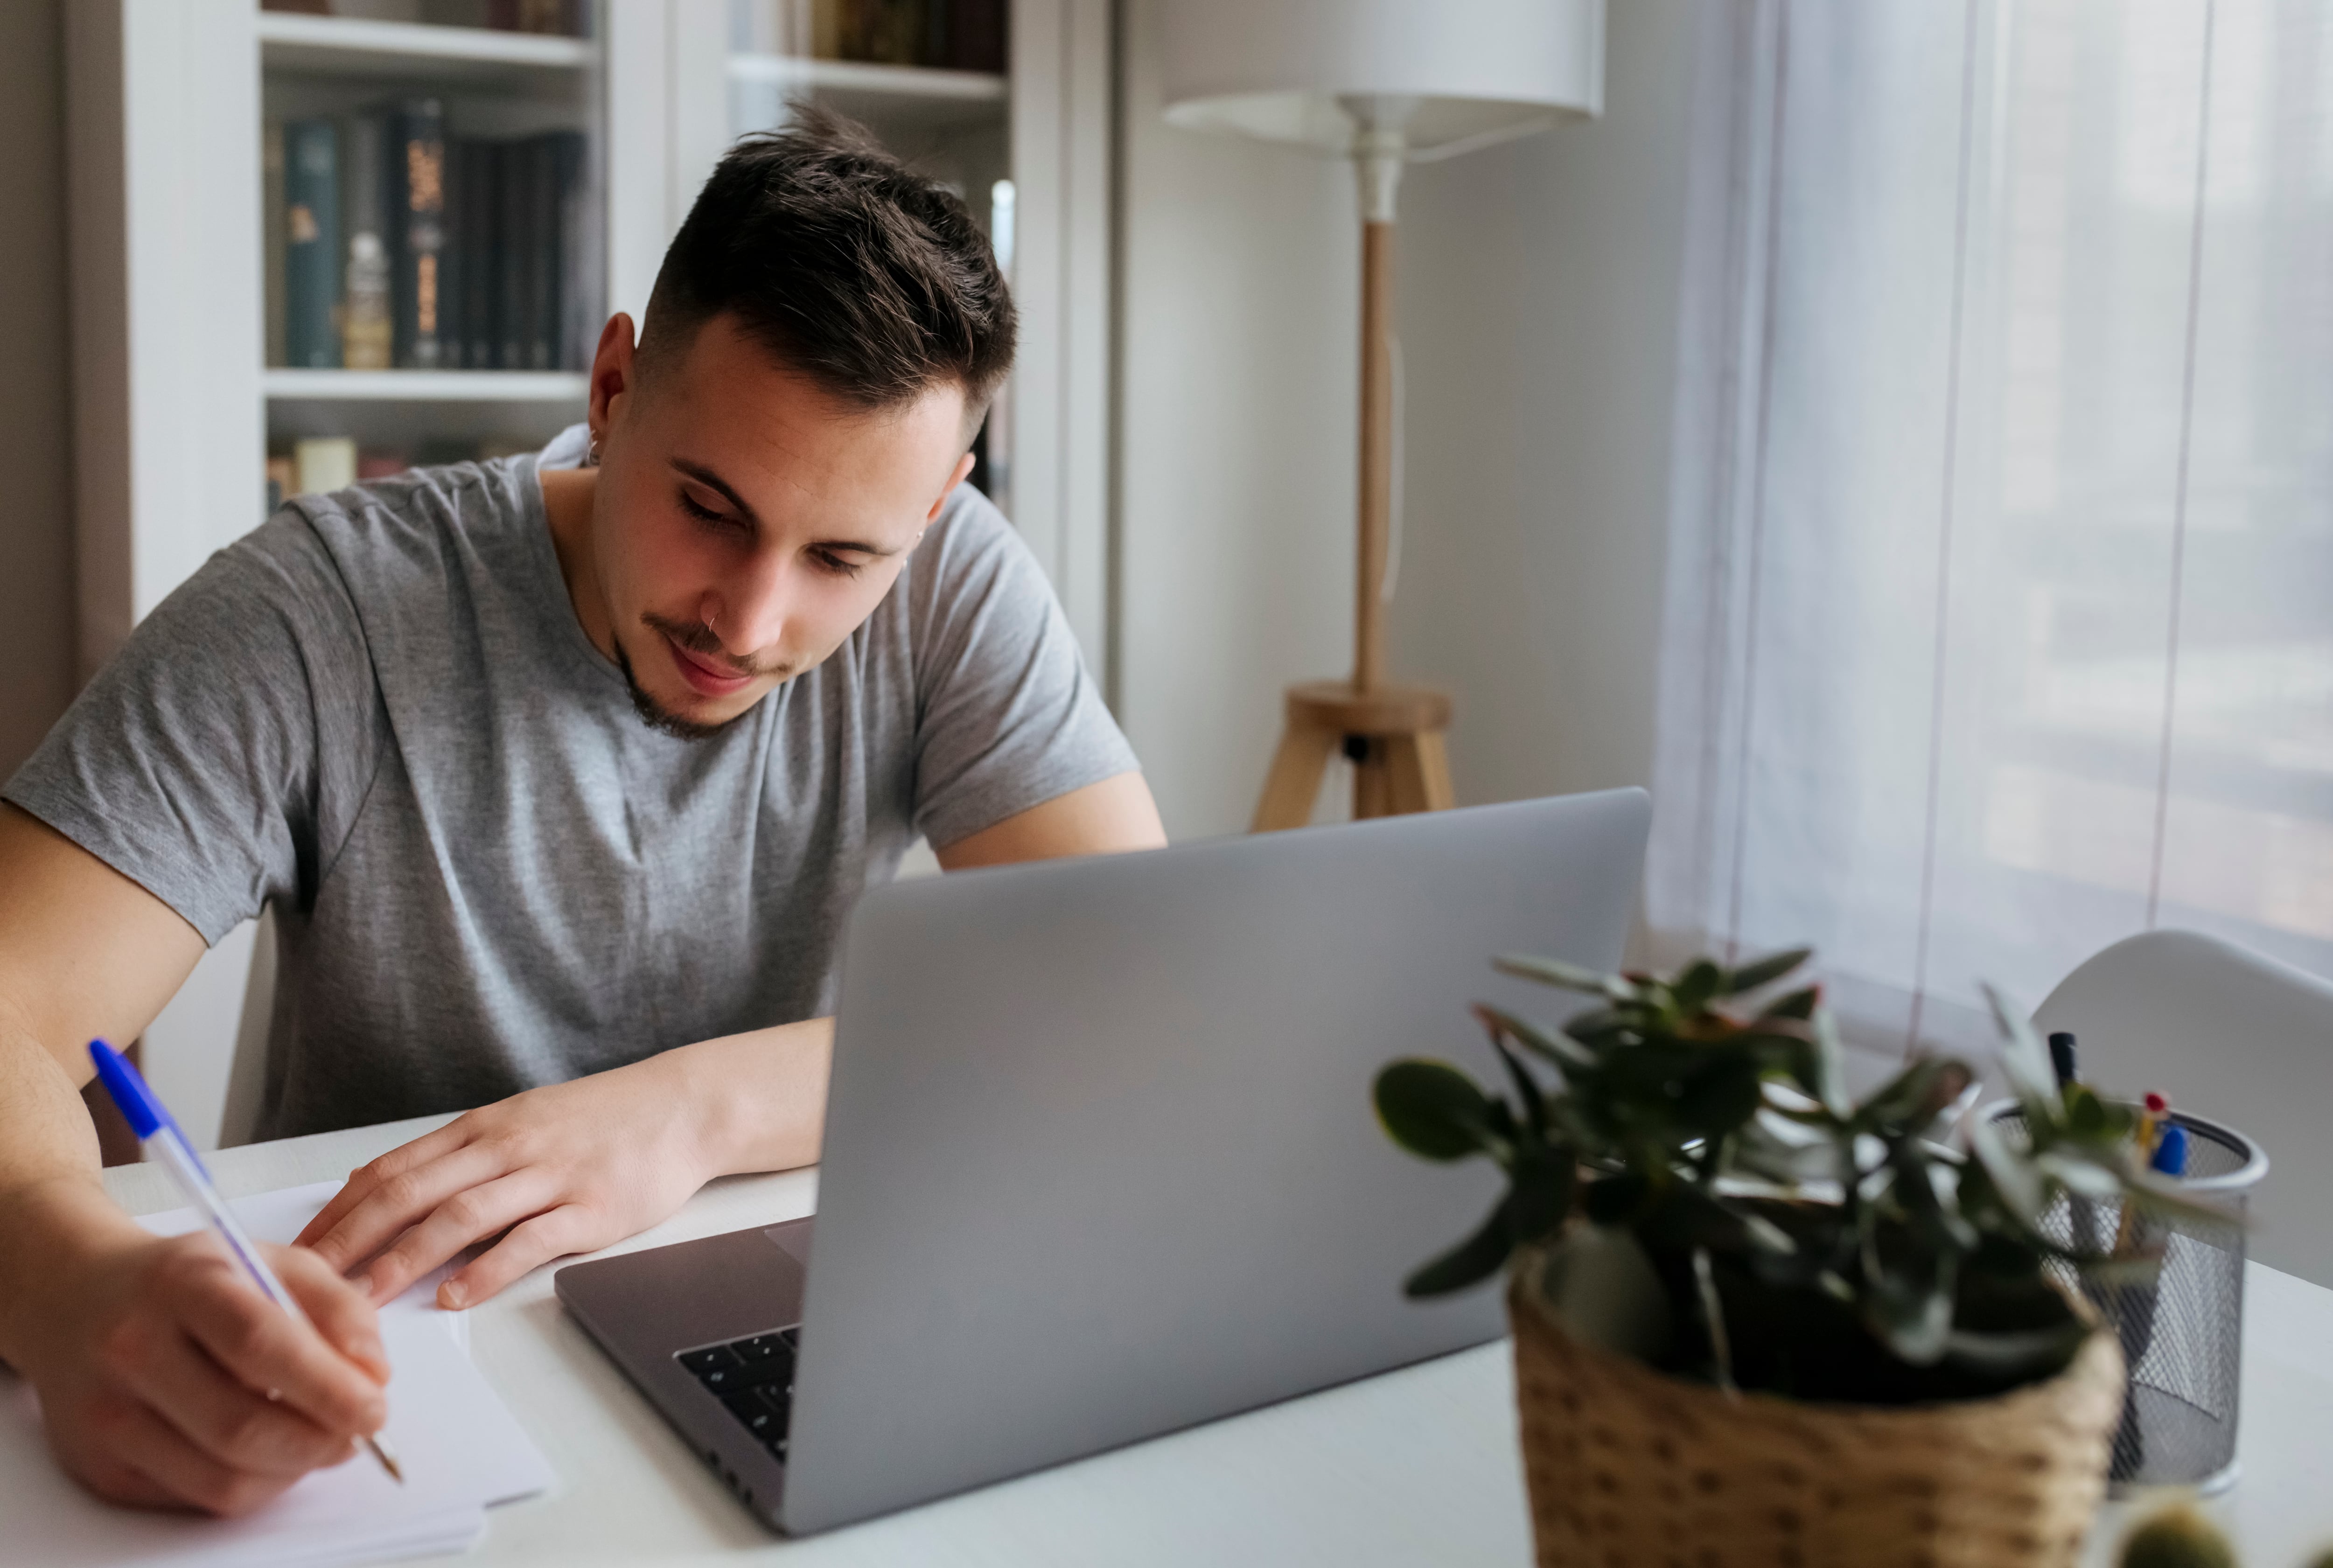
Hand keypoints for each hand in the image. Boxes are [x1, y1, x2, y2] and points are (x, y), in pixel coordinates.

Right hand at [18, 1224, 386, 1515]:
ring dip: (292, 1471)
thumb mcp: (271, 1261)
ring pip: (220, 1478)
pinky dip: (250, 1484)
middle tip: (359, 1433)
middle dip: (320, 1441)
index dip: (328, 1386)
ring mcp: (107, 1413)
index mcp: (182, 1285)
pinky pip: (194, 1498)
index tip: (377, 1407)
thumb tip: (375, 1375)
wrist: (75, 1298)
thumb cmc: (187, 1280)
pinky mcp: (98, 1465)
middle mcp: (132, 1349)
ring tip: (321, 1441)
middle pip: (241, 1426)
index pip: (261, 1344)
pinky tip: (267, 1452)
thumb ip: (337, 1306)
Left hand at [296, 1054, 722, 1310]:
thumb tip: (390, 1197)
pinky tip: (455, 1296)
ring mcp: (549, 1176)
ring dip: (406, 1258)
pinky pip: (528, 1241)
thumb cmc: (600, 1121)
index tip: (298, 1249)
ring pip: (461, 1216)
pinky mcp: (590, 1208)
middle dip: (352, 1239)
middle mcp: (507, 1148)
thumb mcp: (523, 1124)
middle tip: (308, 1281)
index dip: (339, 1212)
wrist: (682, 1107)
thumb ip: (463, 1160)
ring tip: (366, 1297)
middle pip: (412, 1192)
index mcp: (484, 1129)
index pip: (392, 1170)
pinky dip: (486, 1271)